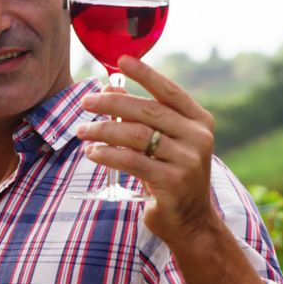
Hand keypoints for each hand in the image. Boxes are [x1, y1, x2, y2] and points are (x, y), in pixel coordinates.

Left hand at [76, 55, 219, 243]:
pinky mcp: (172, 182)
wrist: (192, 222)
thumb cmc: (172, 175)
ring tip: (82, 130)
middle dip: (112, 103)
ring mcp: (187, 160)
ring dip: (103, 130)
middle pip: (147, 111)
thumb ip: (144, 118)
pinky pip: (132, 161)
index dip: (145, 74)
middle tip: (86, 102)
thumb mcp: (166, 143)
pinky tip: (92, 152)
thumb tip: (109, 89)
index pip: (169, 91)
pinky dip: (107, 154)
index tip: (120, 61)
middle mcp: (198, 137)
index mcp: (199, 121)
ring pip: (136, 135)